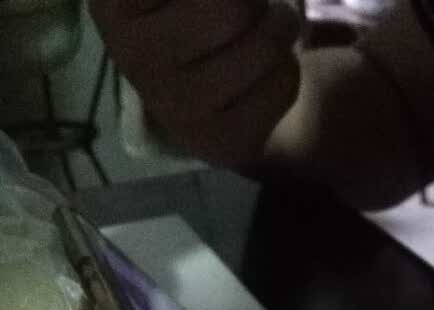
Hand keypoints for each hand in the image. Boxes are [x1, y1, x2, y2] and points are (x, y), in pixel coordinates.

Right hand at [90, 0, 300, 166]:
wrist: (209, 95)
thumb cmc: (193, 12)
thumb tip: (242, 2)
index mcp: (115, 1)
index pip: (213, 0)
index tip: (218, 6)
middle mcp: (132, 54)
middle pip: (233, 6)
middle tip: (253, 4)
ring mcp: (175, 107)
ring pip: (266, 44)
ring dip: (282, 25)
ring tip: (266, 27)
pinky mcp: (220, 141)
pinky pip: (283, 85)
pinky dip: (287, 68)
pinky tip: (261, 73)